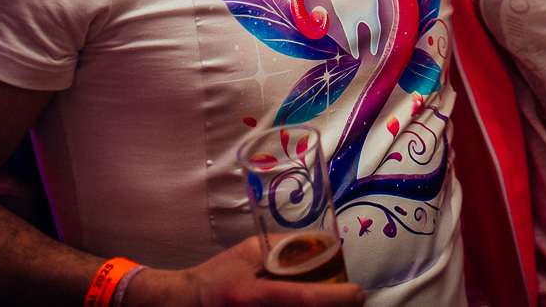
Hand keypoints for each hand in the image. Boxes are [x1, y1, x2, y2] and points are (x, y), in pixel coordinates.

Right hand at [129, 237, 363, 306]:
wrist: (187, 303)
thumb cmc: (219, 276)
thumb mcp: (249, 251)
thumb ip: (283, 248)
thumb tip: (323, 244)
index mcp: (254, 295)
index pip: (303, 299)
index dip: (336, 299)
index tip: (358, 294)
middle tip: (348, 299)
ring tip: (332, 300)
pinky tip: (310, 304)